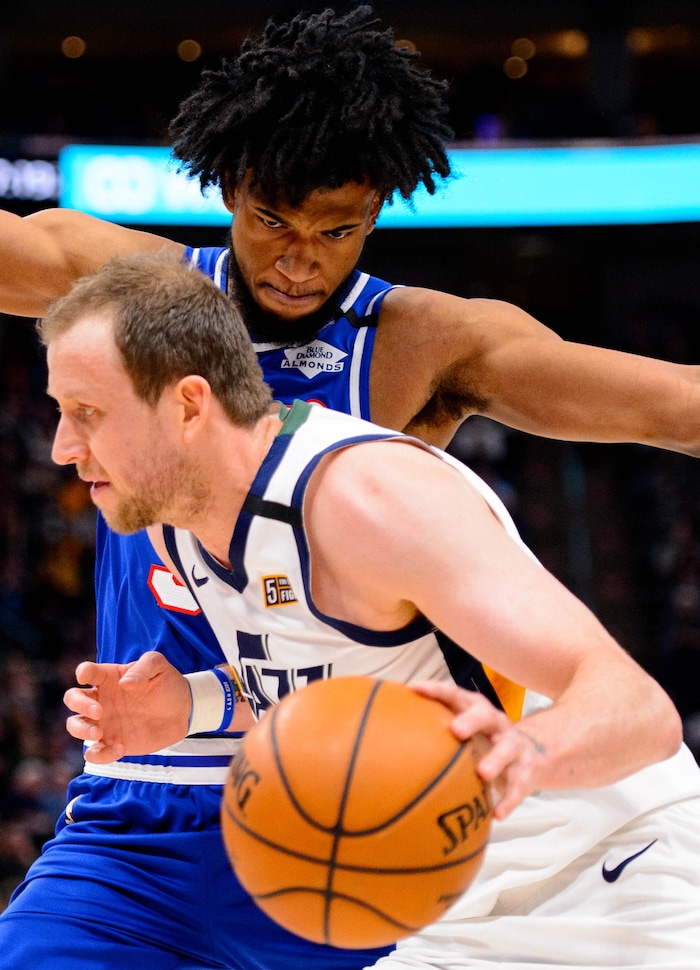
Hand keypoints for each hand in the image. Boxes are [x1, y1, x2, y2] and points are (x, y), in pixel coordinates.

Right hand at [64, 651, 190, 762]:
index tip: (86, 677)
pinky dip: (100, 754)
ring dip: (81, 730)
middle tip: (99, 711)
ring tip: (100, 733)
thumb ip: (144, 666)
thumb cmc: (167, 683)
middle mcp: (101, 699)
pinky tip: (120, 748)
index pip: (87, 671)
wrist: (182, 711)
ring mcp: (104, 722)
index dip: (83, 673)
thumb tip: (124, 683)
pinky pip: (94, 752)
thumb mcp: (159, 666)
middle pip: (72, 698)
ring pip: (74, 726)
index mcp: (109, 677)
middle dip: (79, 704)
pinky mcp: (111, 742)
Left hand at [412, 681, 545, 819]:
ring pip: (507, 749)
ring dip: (495, 760)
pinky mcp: (527, 770)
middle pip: (484, 714)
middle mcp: (496, 723)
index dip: (437, 690)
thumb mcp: (464, 731)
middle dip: (471, 720)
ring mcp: (514, 745)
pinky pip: (520, 785)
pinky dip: (509, 799)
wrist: (535, 753)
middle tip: (455, 730)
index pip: (455, 695)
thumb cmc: (483, 741)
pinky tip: (497, 815)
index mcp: (475, 709)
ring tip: (482, 773)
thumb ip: (432, 731)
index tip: (415, 689)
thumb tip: (384, 736)